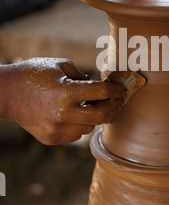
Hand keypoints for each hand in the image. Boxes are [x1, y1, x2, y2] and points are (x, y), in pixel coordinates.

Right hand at [0, 58, 125, 144]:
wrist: (6, 93)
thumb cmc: (34, 74)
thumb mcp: (61, 66)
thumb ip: (84, 77)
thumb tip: (102, 88)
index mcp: (66, 91)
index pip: (101, 93)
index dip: (116, 90)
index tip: (121, 90)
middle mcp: (62, 114)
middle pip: (100, 116)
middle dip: (111, 107)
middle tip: (115, 100)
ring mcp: (56, 129)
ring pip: (89, 127)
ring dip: (93, 117)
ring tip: (89, 105)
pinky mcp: (51, 139)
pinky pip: (75, 135)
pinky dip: (79, 125)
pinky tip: (73, 115)